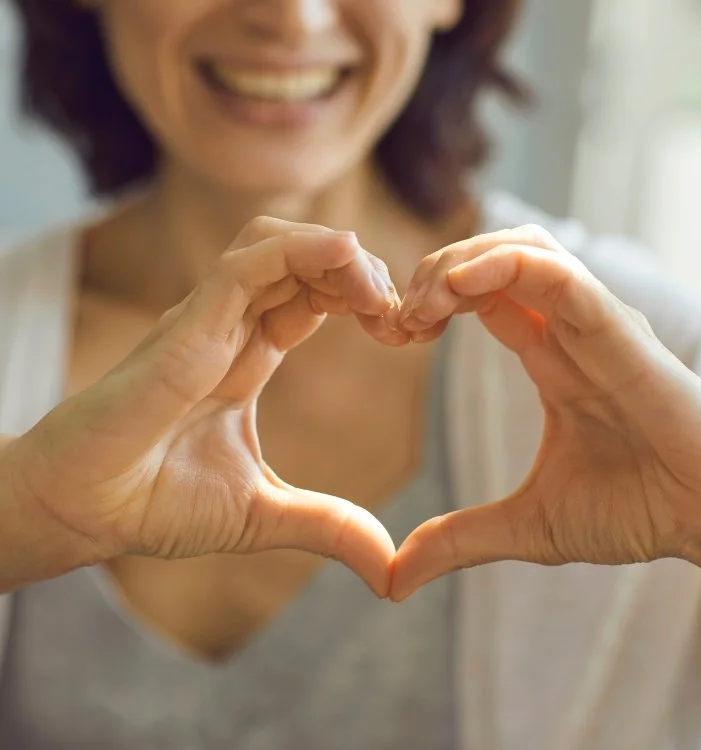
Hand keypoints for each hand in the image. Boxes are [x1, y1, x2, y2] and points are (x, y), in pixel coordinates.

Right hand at [9, 218, 405, 595]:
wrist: (81, 511)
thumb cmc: (155, 503)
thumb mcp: (264, 514)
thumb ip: (328, 526)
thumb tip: (389, 568)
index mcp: (249, 356)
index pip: (314, 297)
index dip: (363, 299)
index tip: (404, 331)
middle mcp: (230, 328)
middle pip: (305, 262)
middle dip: (362, 273)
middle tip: (402, 315)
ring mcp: (207, 321)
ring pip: (277, 246)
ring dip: (337, 255)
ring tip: (378, 293)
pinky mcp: (186, 327)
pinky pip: (246, 266)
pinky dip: (301, 251)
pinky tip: (347, 257)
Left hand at [391, 225, 700, 599]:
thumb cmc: (640, 511)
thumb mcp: (528, 526)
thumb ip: (459, 540)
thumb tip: (394, 579)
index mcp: (551, 359)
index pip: (481, 298)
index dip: (429, 303)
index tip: (392, 334)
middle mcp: (570, 331)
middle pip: (494, 260)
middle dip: (433, 273)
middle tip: (396, 318)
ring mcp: (596, 325)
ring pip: (523, 250)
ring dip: (459, 262)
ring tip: (422, 303)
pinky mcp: (621, 334)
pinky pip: (560, 276)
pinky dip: (504, 266)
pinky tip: (457, 287)